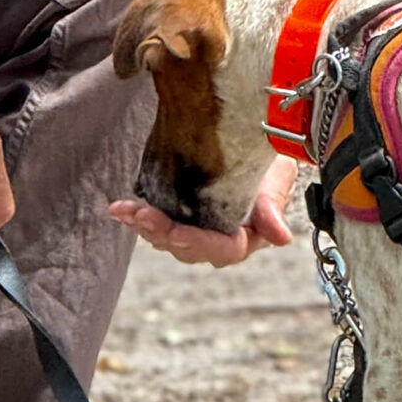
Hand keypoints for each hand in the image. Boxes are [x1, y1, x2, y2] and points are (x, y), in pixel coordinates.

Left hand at [108, 154, 298, 268]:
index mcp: (246, 237)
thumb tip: (281, 237)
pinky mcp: (182, 216)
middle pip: (188, 247)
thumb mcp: (277, 177)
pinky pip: (159, 222)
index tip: (176, 233)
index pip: (224, 249)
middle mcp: (219, 239)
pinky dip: (139, 216)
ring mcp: (198, 229)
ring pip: (168, 238)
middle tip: (140, 216)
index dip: (198, 242)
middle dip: (161, 232)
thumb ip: (273, 207)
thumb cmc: (270, 167)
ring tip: (124, 211)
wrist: (258, 152)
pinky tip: (121, 209)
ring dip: (144, 225)